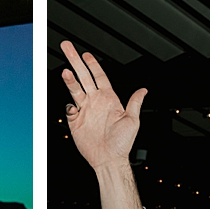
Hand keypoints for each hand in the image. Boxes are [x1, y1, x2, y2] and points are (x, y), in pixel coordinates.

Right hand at [59, 41, 145, 173]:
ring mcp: (85, 111)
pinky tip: (73, 108)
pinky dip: (69, 107)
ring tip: (66, 72)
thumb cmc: (122, 144)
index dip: (92, 64)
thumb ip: (135, 103)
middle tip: (67, 47)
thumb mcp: (132, 121)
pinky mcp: (76, 123)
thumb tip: (143, 90)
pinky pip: (69, 110)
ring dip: (70, 80)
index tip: (85, 54)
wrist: (109, 160)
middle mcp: (95, 102)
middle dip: (75, 61)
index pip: (98, 76)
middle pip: (83, 77)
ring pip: (75, 89)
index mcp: (109, 99)